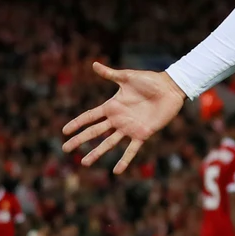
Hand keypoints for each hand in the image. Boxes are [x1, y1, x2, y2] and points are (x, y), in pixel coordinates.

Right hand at [60, 62, 186, 173]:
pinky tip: (116, 171)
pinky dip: (125, 160)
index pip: (90, 116)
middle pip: (94, 132)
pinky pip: (131, 150)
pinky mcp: (142, 134)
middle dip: (80, 140)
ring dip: (97, 153)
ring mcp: (129, 128)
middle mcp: (118, 119)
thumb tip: (94, 64)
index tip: (64, 131)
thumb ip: (110, 74)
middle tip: (65, 149)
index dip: (77, 123)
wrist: (170, 88)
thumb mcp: (127, 77)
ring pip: (109, 144)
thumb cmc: (149, 81)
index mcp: (112, 106)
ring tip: (84, 163)